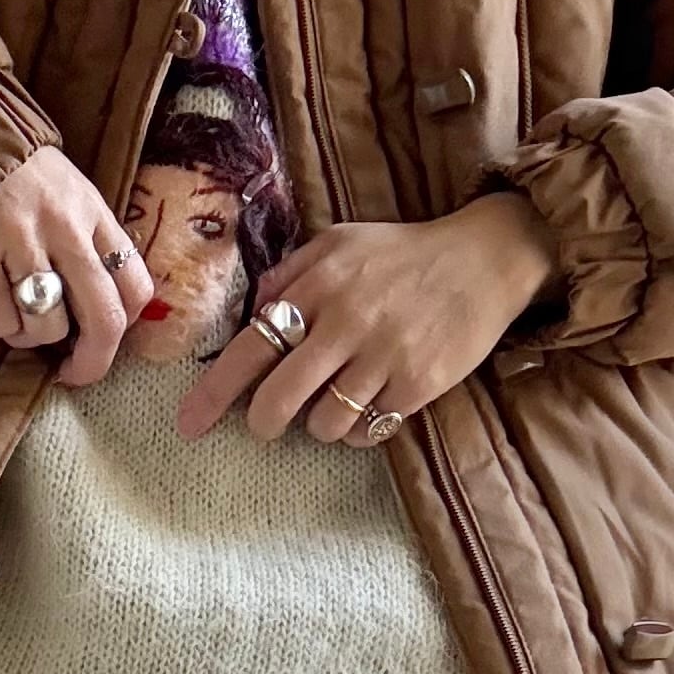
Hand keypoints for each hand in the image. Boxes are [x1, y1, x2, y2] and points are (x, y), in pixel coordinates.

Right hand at [0, 147, 153, 390]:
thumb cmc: (22, 179)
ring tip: (17, 312)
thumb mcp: (74, 197)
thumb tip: (111, 313)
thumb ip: (95, 244)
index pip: (136, 286)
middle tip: (74, 373)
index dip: (127, 327)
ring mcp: (20, 242)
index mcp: (95, 214)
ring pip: (46, 327)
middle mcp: (66, 228)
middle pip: (103, 318)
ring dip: (32, 336)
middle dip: (93, 362)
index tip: (105, 341)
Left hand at [175, 192, 564, 444]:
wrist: (484, 258)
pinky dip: (359, 429)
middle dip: (263, 421)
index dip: (214, 392)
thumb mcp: (340, 242)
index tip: (188, 424)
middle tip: (266, 423)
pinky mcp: (418, 383)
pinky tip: (371, 403)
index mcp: (318, 285)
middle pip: (279, 399)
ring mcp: (384, 356)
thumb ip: (290, 275)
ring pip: (323, 423)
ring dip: (319, 423)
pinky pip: (367, 430)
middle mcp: (346, 322)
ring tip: (336, 399)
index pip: (251, 346)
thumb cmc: (403, 253)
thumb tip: (251, 314)